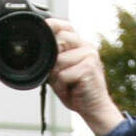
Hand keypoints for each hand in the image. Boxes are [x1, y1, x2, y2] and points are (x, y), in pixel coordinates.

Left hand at [47, 19, 123, 135]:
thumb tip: (40, 52)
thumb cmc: (77, 93)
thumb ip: (54, 61)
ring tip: (67, 86)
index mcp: (82, 45)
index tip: (44, 28)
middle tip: (60, 77)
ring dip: (56, 78)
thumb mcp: (62, 73)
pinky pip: (62, 75)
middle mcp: (87, 47)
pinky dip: (61, 86)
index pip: (66, 27)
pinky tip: (71, 91)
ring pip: (58, 60)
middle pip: (59, 40)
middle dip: (53, 60)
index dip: (53, 26)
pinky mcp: (88, 67)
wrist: (95, 110)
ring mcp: (89, 55)